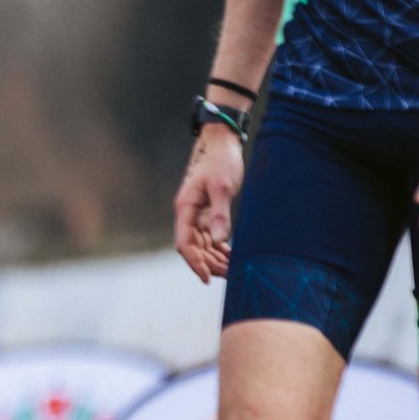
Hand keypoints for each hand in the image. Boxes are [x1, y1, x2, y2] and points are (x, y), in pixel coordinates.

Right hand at [173, 126, 244, 283]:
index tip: (207, 279)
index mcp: (185, 209)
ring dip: (215, 258)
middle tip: (230, 276)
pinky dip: (219, 247)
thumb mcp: (222, 187)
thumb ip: (220, 214)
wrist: (221, 141)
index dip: (194, 263)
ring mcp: (197, 213)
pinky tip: (231, 256)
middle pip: (194, 248)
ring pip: (202, 244)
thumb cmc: (220, 160)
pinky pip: (210, 236)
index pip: (185, 244)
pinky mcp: (207, 211)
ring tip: (233, 270)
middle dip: (209, 264)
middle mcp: (188, 214)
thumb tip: (218, 241)